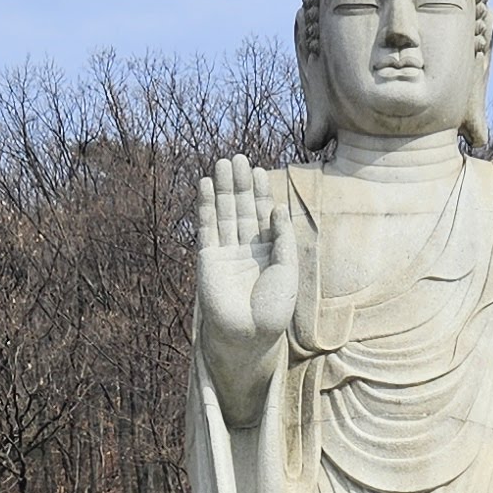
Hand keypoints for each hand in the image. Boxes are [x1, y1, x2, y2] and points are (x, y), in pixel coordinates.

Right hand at [194, 154, 295, 405]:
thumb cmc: (274, 308)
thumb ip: (283, 236)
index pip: (263, 214)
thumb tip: (276, 206)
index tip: (259, 170)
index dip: (260, 192)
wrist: (250, 335)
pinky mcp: (208, 258)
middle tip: (238, 157)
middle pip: (241, 209)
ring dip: (222, 188)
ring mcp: (226, 252)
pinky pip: (206, 227)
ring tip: (223, 162)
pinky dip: (205, 206)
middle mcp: (246, 249)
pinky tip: (205, 184)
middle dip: (240, 184)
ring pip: (224, 213)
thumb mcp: (287, 267)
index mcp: (269, 251)